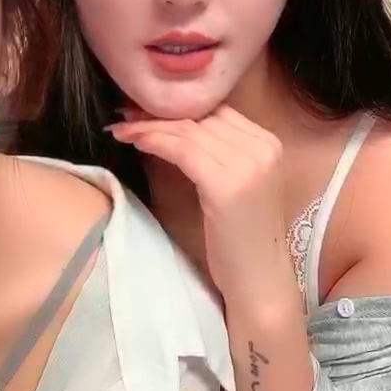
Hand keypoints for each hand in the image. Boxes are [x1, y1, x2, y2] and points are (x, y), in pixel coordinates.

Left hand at [109, 104, 284, 293]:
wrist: (260, 282)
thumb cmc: (242, 241)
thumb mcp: (237, 186)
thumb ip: (220, 155)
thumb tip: (172, 128)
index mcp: (268, 144)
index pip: (217, 111)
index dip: (179, 108)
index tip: (145, 109)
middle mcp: (262, 147)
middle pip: (201, 117)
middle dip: (159, 114)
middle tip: (125, 113)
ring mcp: (248, 164)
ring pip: (188, 131)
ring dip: (148, 126)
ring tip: (121, 127)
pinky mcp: (227, 184)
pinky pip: (182, 150)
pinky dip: (154, 141)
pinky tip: (134, 141)